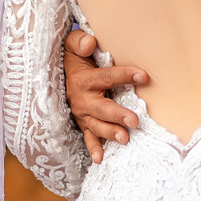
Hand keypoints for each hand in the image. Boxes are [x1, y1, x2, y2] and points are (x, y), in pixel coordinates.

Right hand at [63, 29, 148, 164]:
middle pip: (102, 108)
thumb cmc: (73, 60)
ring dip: (110, 132)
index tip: (144, 76)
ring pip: (97, 125)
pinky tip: (100, 159)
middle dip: (118, 114)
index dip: (125, 76)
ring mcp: (83, 114)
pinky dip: (93, 148)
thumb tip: (90, 43)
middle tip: (134, 120)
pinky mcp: (83, 124)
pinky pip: (88, 137)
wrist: (57, 77)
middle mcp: (82, 100)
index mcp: (84, 80)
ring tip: (125, 138)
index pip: (107, 77)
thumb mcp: (72, 46)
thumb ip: (79, 41)